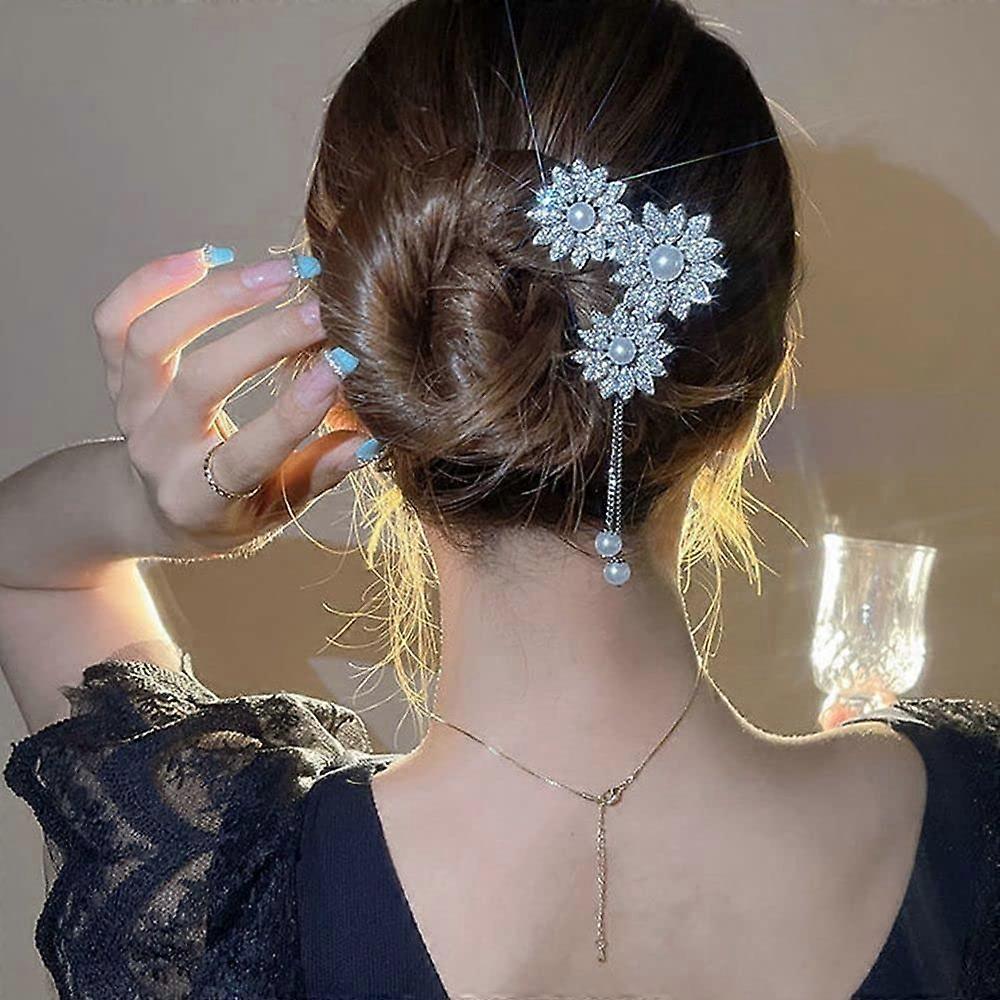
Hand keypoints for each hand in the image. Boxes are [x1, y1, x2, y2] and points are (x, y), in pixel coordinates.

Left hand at [92, 245, 371, 559]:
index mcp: (197, 498)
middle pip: (200, 380)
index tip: (341, 364)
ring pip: (151, 338)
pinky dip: (154, 280)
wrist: (153, 508)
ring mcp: (129, 408)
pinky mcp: (115, 376)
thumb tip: (368, 440)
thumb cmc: (228, 512)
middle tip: (322, 309)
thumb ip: (317, 475)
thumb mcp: (275, 512)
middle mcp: (155, 449)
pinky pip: (116, 318)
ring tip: (276, 274)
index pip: (246, 453)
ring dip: (216, 296)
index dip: (295, 410)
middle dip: (266, 338)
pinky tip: (207, 257)